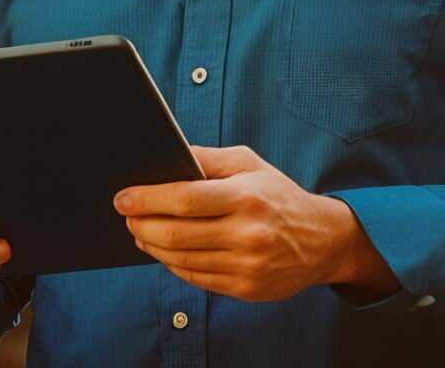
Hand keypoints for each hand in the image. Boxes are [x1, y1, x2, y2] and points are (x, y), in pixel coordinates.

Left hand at [116, 144, 397, 300]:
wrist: (322, 240)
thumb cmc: (278, 196)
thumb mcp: (250, 164)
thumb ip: (207, 158)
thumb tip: (166, 156)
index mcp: (247, 196)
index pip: (185, 200)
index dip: (147, 199)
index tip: (123, 198)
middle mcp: (248, 233)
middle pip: (177, 233)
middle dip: (141, 224)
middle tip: (126, 217)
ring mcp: (247, 265)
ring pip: (181, 260)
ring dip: (152, 246)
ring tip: (140, 232)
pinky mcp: (246, 288)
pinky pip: (196, 278)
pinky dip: (172, 264)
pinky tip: (164, 251)